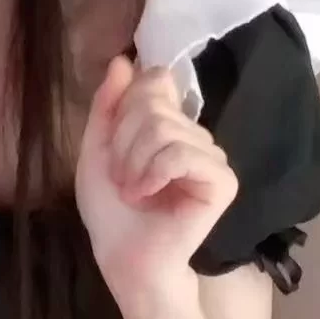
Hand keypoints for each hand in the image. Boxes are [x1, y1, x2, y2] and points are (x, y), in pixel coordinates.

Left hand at [75, 58, 237, 308]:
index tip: (115, 143)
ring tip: (133, 191)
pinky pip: (183, 153)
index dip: (127, 106)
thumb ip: (107, 103)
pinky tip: (149, 195)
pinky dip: (155, 173)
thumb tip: (124, 60)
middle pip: (154, 103)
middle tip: (121, 178)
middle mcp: (195, 134)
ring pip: (165, 128)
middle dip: (123, 142)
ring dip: (134, 163)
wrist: (124, 258)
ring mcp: (212, 157)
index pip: (155, 80)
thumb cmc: (110, 210)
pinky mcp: (223, 181)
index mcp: (169, 123)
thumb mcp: (96, 147)